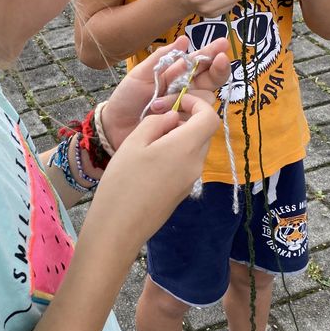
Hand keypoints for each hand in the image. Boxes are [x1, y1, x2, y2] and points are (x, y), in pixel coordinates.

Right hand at [84, 92, 218, 262]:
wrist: (119, 227)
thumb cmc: (122, 182)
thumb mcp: (134, 143)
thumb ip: (157, 123)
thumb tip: (173, 117)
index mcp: (186, 148)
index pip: (210, 117)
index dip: (198, 104)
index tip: (177, 102)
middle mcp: (195, 164)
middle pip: (204, 132)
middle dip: (186, 119)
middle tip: (158, 119)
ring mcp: (191, 180)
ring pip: (195, 148)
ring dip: (179, 137)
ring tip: (149, 141)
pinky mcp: (182, 192)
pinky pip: (186, 164)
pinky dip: (175, 153)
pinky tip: (149, 161)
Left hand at [102, 36, 228, 150]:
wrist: (114, 126)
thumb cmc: (127, 98)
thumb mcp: (140, 74)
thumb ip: (161, 58)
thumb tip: (184, 40)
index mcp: (176, 76)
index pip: (200, 63)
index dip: (212, 54)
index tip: (222, 45)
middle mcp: (186, 92)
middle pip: (211, 80)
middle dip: (218, 69)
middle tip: (220, 60)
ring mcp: (186, 110)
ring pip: (204, 99)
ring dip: (181, 98)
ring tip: (156, 105)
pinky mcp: (184, 128)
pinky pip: (195, 119)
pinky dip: (182, 115)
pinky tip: (165, 117)